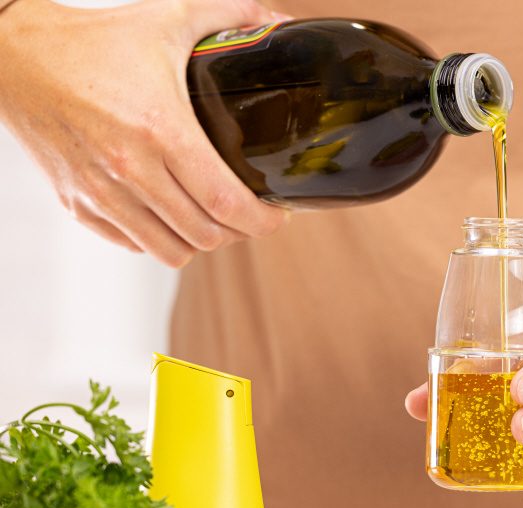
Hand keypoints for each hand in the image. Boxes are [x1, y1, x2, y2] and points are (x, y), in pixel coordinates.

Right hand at [0, 0, 290, 267]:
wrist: (15, 55)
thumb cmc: (93, 42)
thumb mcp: (168, 19)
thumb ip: (230, 14)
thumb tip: (279, 19)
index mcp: (161, 129)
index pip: (226, 202)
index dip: (263, 221)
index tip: (278, 214)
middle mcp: (130, 168)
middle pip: (206, 234)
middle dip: (240, 231)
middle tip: (250, 213)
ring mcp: (101, 192)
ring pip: (172, 251)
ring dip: (202, 241)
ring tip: (213, 219)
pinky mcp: (78, 203)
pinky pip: (134, 245)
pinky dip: (160, 238)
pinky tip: (171, 215)